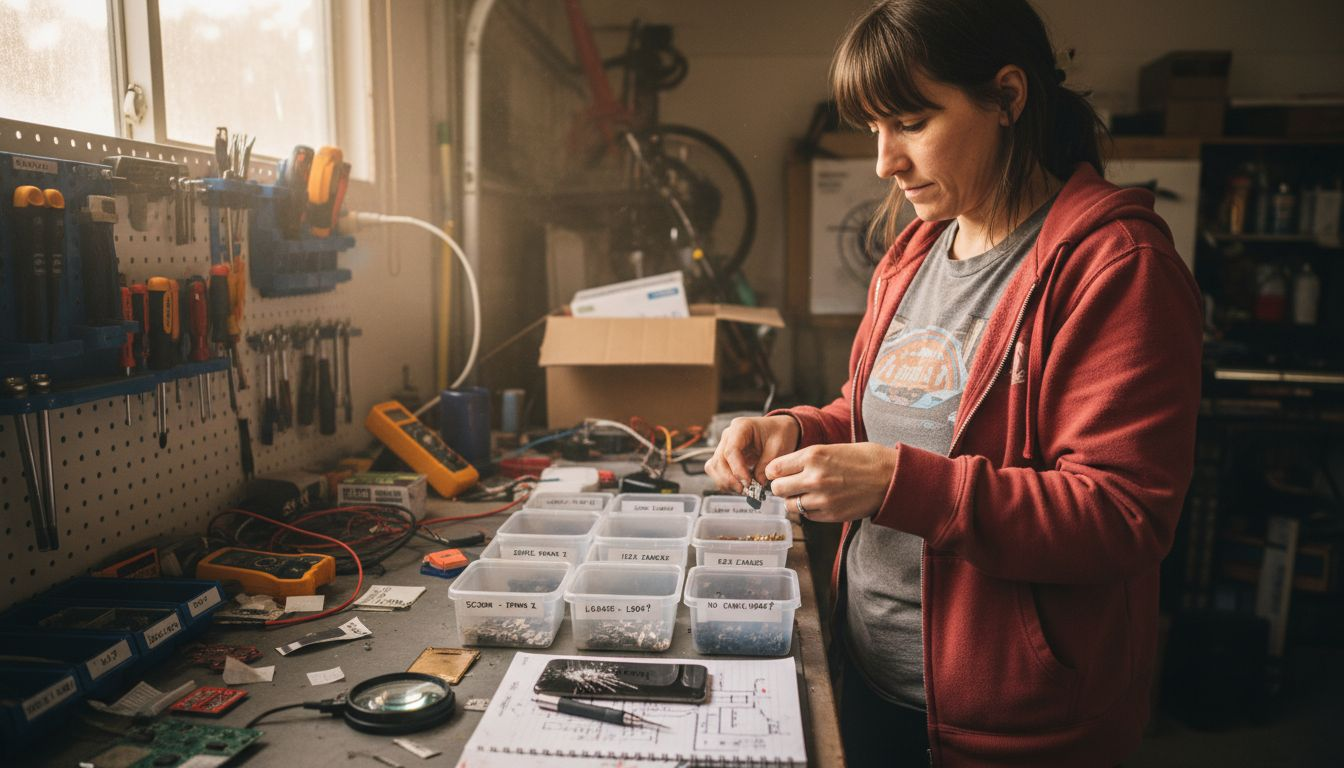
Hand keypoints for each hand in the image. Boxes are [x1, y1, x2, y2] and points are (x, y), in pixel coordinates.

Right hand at [705, 415, 799, 491]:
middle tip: (746, 490)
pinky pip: (718, 470)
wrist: (779, 429)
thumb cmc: (779, 433)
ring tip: (743, 490)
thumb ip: (766, 465)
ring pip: (714, 467)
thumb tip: (757, 482)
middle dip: (730, 479)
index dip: (737, 470)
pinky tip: (739, 485)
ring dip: (726, 482)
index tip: (748, 483)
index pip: (731, 450)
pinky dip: (726, 481)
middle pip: (719, 460)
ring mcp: (724, 445)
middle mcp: (728, 435)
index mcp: (741, 427)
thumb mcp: (779, 447)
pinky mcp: (725, 456)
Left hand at [764, 442, 896, 523]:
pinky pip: (807, 515)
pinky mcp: (831, 515)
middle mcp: (814, 478)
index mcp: (813, 456)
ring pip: (790, 505)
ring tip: (806, 493)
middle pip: (778, 489)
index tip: (779, 473)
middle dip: (781, 487)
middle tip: (790, 485)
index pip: (774, 468)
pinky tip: (820, 501)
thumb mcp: (830, 448)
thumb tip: (782, 469)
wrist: (890, 476)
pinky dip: (808, 509)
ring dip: (794, 500)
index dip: (774, 472)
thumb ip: (805, 459)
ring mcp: (822, 499)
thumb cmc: (863, 458)